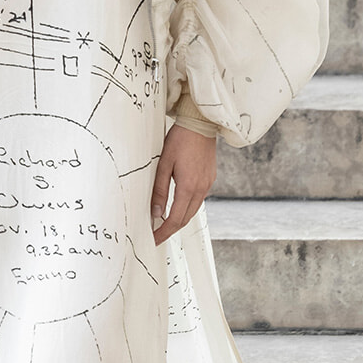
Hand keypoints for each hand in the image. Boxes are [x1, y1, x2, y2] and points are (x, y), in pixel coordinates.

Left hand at [151, 125, 215, 246]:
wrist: (200, 124)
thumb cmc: (179, 140)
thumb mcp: (163, 164)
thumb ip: (159, 190)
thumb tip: (155, 213)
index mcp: (188, 187)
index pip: (175, 219)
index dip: (164, 232)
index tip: (153, 239)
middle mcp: (201, 189)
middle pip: (185, 218)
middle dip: (171, 229)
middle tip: (157, 235)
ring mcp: (207, 184)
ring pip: (193, 210)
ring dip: (179, 219)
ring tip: (164, 224)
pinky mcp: (209, 179)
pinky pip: (198, 200)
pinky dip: (187, 208)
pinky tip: (177, 206)